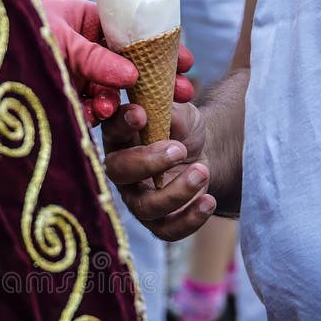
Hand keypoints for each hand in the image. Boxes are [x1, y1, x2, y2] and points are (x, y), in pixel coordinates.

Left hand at [43, 0, 194, 122]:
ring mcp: (74, 74)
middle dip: (155, 80)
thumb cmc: (15, 32)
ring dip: (122, 101)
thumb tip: (132, 77)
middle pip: (129, 63)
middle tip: (184, 94)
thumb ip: (95, 58)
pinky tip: (98, 114)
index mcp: (86, 19)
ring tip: (128, 110)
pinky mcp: (62, 98)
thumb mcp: (60, 40)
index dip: (160, 47)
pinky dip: (94, 113)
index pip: (133, 31)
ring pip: (110, 90)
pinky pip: (87, 108)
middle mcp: (83, 46)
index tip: (187, 61)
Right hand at [103, 101, 215, 240]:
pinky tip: (209, 201)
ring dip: (175, 192)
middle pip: (119, 171)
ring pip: (145, 206)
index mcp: (121, 137)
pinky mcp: (158, 222)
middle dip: (147, 161)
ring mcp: (137, 199)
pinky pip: (167, 230)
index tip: (142, 115)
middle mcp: (122, 170)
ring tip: (202, 171)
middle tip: (179, 149)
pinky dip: (189, 218)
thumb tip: (173, 90)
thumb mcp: (183, 112)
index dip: (121, 123)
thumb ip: (171, 104)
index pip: (111, 129)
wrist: (203, 157)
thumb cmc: (184, 130)